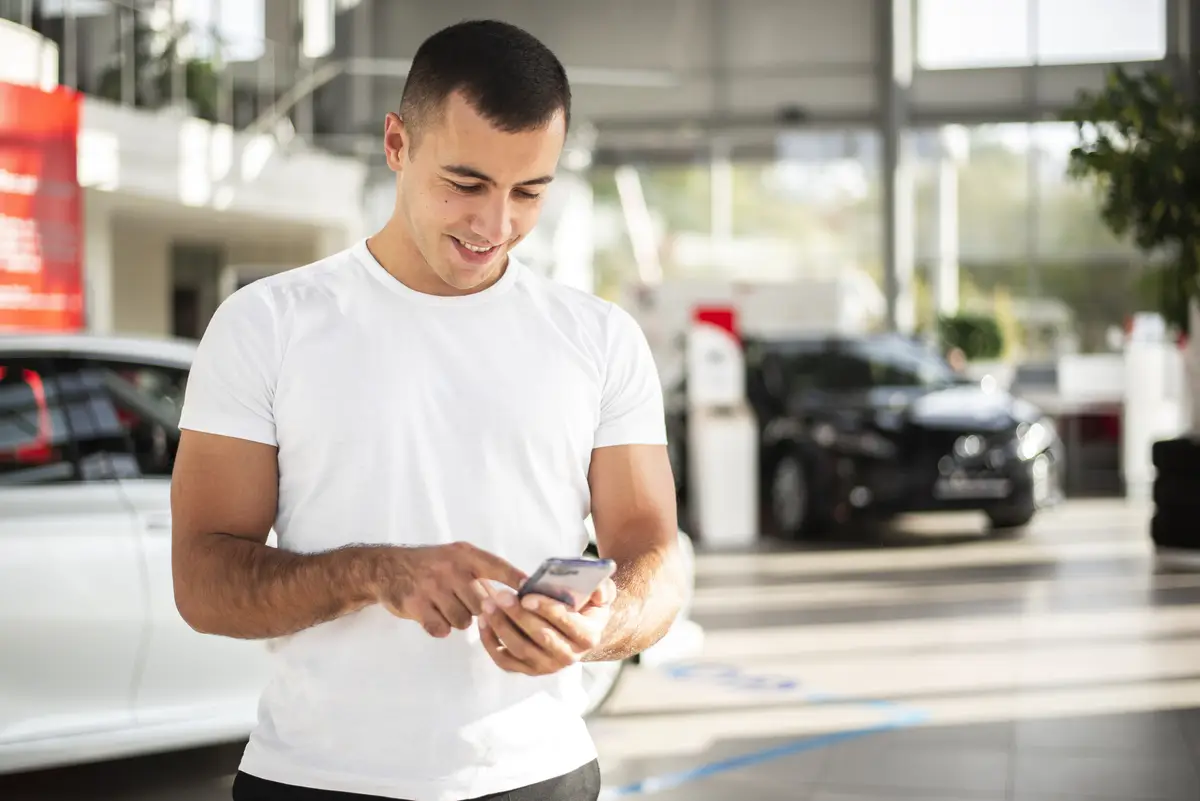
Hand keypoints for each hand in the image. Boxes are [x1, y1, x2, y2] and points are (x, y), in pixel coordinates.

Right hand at [374, 542, 526, 637]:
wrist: (386, 568)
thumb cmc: (429, 565)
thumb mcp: (455, 557)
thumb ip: (480, 573)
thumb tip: (514, 595)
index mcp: (464, 555)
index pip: (497, 567)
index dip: (516, 580)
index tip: (533, 591)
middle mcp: (451, 569)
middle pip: (482, 605)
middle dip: (475, 609)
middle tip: (461, 601)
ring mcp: (432, 587)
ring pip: (463, 621)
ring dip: (456, 619)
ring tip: (444, 606)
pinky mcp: (416, 605)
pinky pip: (441, 629)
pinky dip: (439, 627)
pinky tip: (431, 615)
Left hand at [479, 578, 616, 675]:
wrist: (578, 628)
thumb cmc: (586, 605)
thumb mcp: (601, 593)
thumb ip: (603, 589)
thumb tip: (597, 592)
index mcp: (588, 636)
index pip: (567, 623)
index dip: (547, 609)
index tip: (527, 596)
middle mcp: (569, 656)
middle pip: (540, 637)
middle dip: (518, 615)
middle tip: (500, 595)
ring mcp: (547, 666)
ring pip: (520, 648)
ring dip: (500, 626)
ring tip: (487, 604)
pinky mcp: (527, 669)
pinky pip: (504, 660)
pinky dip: (490, 642)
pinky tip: (482, 621)